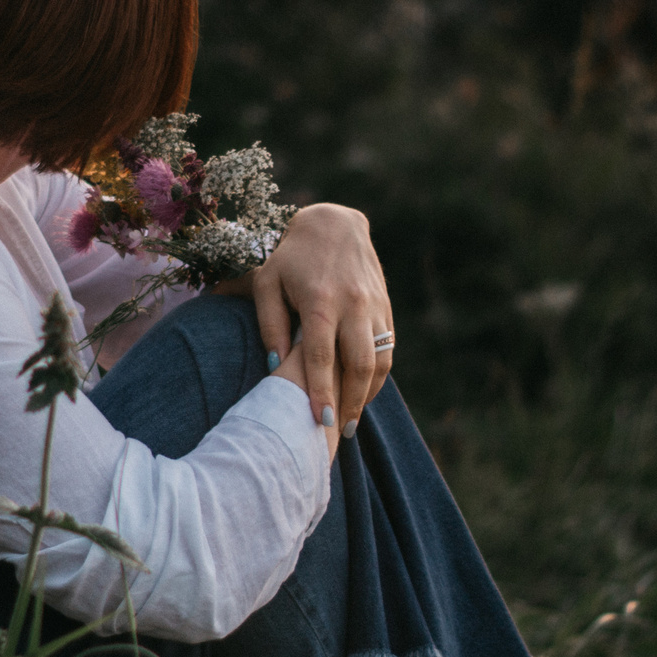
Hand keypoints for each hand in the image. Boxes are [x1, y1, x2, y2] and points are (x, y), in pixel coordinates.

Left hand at [251, 203, 391, 437]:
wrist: (333, 223)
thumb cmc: (290, 257)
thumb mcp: (267, 282)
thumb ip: (269, 324)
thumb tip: (276, 367)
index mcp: (320, 300)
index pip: (322, 357)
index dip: (322, 392)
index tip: (321, 423)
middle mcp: (352, 304)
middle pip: (359, 364)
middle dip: (352, 402)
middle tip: (342, 433)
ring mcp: (374, 306)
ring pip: (380, 359)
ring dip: (370, 393)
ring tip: (354, 419)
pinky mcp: (386, 306)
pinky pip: (388, 347)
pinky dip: (379, 374)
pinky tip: (364, 392)